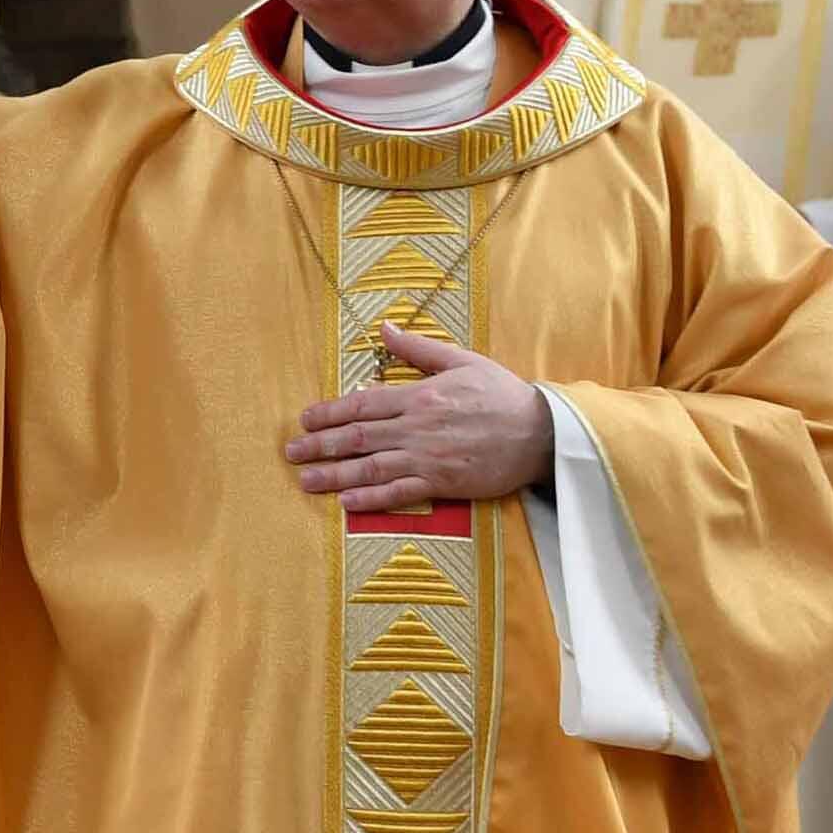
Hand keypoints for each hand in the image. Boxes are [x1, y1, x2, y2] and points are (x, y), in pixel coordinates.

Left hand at [284, 326, 551, 514]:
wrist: (541, 433)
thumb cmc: (502, 394)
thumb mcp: (462, 360)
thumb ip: (418, 349)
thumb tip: (383, 329)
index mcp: (421, 395)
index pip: (363, 403)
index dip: (330, 412)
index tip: (305, 419)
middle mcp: (418, 427)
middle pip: (358, 437)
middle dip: (321, 445)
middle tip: (291, 452)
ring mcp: (429, 457)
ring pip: (371, 467)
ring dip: (335, 474)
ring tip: (306, 480)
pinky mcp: (443, 483)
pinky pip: (400, 493)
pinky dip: (371, 499)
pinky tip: (347, 502)